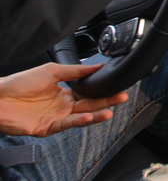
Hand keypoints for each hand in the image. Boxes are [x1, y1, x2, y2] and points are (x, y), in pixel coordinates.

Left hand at [0, 63, 127, 136]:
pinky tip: (88, 116)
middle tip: (122, 96)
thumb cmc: (19, 83)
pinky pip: (65, 125)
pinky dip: (78, 121)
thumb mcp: (51, 70)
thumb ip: (75, 71)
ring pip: (81, 116)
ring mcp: (55, 117)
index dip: (103, 90)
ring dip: (96, 114)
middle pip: (89, 104)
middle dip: (107, 101)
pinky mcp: (46, 128)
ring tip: (110, 111)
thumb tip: (96, 66)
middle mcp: (62, 106)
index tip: (117, 86)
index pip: (89, 92)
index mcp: (64, 92)